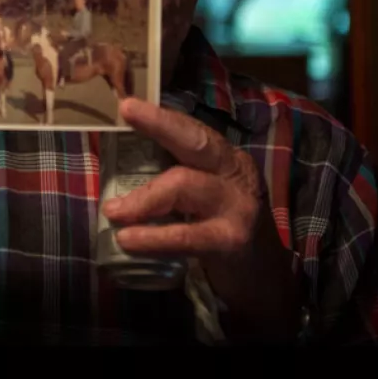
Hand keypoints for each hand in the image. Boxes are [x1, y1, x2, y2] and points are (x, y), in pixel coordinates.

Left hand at [103, 98, 300, 338]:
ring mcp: (237, 206)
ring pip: (185, 186)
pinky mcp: (230, 240)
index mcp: (226, 160)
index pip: (194, 131)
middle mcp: (235, 174)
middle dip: (161, 125)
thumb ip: (175, 177)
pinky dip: (153, 237)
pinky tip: (129, 241)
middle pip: (197, 142)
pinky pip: (186, 235)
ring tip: (112, 211)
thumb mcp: (205, 194)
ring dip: (144, 197)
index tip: (129, 104)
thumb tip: (118, 165)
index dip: (162, 116)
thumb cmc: (222, 226)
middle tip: (127, 114)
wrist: (264, 274)